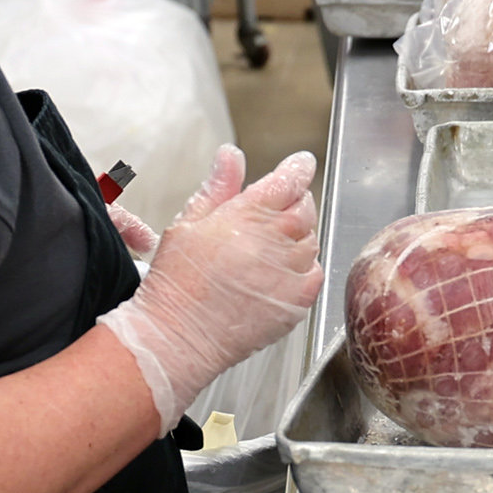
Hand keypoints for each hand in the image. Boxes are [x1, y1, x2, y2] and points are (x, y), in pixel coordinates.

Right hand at [98, 147, 324, 425]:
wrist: (179, 337)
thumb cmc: (178, 283)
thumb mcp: (189, 223)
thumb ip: (218, 186)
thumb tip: (231, 156)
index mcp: (250, 214)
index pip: (291, 179)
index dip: (298, 168)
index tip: (300, 164)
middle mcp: (276, 241)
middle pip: (305, 208)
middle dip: (293, 203)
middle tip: (271, 215)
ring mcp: (290, 272)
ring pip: (311, 239)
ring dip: (296, 237)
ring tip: (265, 251)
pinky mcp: (297, 300)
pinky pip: (314, 272)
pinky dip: (303, 268)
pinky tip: (276, 274)